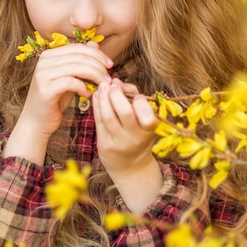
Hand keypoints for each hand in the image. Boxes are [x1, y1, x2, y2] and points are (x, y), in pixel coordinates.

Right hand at [3, 42, 112, 162]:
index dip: (97, 54)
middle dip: (98, 65)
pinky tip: (87, 94)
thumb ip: (80, 62)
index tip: (110, 65)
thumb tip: (95, 44)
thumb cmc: (55, 100)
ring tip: (103, 85)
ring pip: (77, 67)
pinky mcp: (45, 89)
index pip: (78, 47)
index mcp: (49, 55)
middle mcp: (44, 61)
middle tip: (109, 77)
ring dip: (94, 76)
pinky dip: (83, 87)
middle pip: (79, 56)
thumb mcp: (70, 78)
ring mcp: (43, 74)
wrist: (37, 122)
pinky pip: (70, 82)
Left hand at [93, 79, 161, 212]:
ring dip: (103, 98)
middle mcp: (135, 138)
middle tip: (112, 85)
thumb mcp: (143, 118)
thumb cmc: (138, 134)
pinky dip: (97, 106)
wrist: (130, 165)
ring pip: (108, 116)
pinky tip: (96, 96)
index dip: (140, 101)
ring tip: (102, 87)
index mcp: (150, 131)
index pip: (147, 116)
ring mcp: (119, 143)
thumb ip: (133, 96)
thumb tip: (116, 81)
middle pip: (125, 113)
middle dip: (116, 94)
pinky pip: (99, 122)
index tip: (134, 95)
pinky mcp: (105, 145)